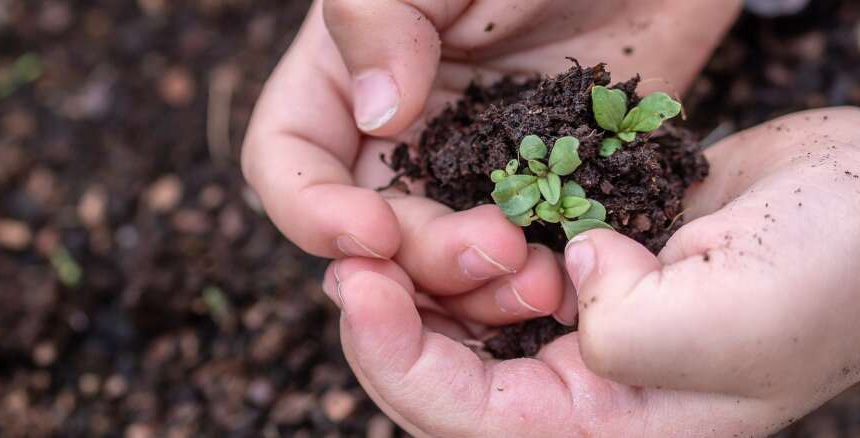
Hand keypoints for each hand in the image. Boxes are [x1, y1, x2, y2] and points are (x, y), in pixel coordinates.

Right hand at [243, 0, 739, 324]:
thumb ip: (379, 14)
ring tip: (542, 278)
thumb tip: (378, 116)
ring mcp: (473, 165)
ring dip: (479, 288)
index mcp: (350, 73)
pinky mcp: (543, 186)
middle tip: (495, 249)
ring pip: (443, 262)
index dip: (311, 210)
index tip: (374, 232)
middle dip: (421, 258)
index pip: (287, 159)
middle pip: (373, 232)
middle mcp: (402, 131)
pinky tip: (572, 276)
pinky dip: (536, 278)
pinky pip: (521, 253)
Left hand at [324, 107, 859, 436]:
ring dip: (420, 284)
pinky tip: (445, 217)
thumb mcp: (736, 319)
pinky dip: (462, 251)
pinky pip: (496, 276)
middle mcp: (586, 394)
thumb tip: (567, 283)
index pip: (469, 422)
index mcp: (612, 432)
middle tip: (349, 256)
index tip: (358, 286)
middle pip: (445, 381)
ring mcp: (580, 334)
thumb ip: (629, 332)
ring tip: (387, 233)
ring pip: (461, 327)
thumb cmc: (831, 272)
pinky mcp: (583, 277)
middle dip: (389, 323)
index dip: (398, 360)